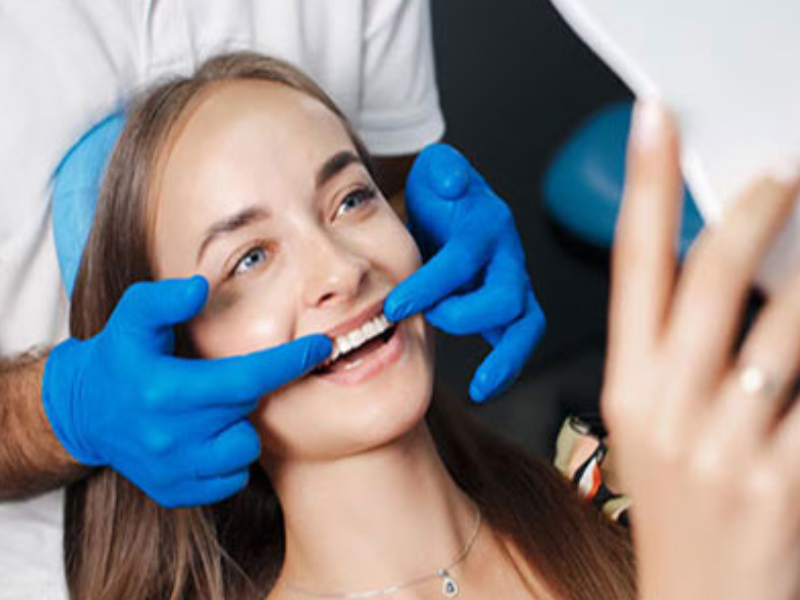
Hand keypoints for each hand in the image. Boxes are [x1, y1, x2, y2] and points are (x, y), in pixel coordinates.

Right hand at [43, 276, 330, 507]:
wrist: (84, 413)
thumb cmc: (119, 356)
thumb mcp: (132, 317)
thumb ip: (165, 298)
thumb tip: (200, 287)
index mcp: (165, 391)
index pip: (245, 378)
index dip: (289, 362)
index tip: (322, 346)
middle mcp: (169, 437)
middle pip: (247, 409)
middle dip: (249, 389)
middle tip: (224, 378)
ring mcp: (172, 470)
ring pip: (244, 450)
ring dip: (239, 427)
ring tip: (210, 411)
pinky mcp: (174, 492)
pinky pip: (230, 479)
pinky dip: (227, 458)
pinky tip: (205, 438)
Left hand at [384, 144, 544, 401]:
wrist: (455, 209)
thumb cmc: (442, 194)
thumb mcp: (438, 170)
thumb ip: (444, 169)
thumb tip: (450, 182)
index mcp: (487, 225)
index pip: (462, 259)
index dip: (429, 285)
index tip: (393, 307)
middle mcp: (507, 257)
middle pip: (505, 296)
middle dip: (463, 316)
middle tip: (427, 322)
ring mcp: (513, 284)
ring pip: (526, 324)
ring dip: (506, 358)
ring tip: (481, 386)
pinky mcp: (510, 308)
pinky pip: (518, 340)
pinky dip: (506, 367)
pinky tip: (484, 388)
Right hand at [603, 101, 799, 599]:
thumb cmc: (681, 509)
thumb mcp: (659, 424)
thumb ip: (686, 350)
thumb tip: (741, 274)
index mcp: (628, 389)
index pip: (632, 266)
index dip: (645, 186)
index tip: (657, 123)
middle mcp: (666, 410)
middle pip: (709, 279)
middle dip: (753, 210)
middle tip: (783, 174)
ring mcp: (725, 447)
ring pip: (784, 329)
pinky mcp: (783, 482)